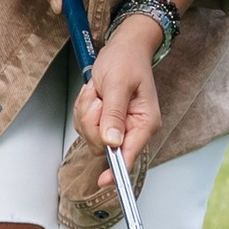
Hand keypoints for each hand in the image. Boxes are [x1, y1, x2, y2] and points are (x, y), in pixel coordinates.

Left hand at [75, 15, 163, 181]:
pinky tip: (94, 95)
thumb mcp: (118, 84)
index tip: (105, 182)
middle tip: (98, 98)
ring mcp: (118, 126)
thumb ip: (114, 113)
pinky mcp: (105, 122)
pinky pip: (84, 125)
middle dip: (92, 121)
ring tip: (98, 93)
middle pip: (102, 145)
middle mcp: (133, 129)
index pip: (130, 154)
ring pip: (91, 135)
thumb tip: (112, 142)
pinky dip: (84, 109)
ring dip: (87, 112)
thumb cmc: (127, 60)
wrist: (123, 47)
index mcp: (144, 122)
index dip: (116, 169)